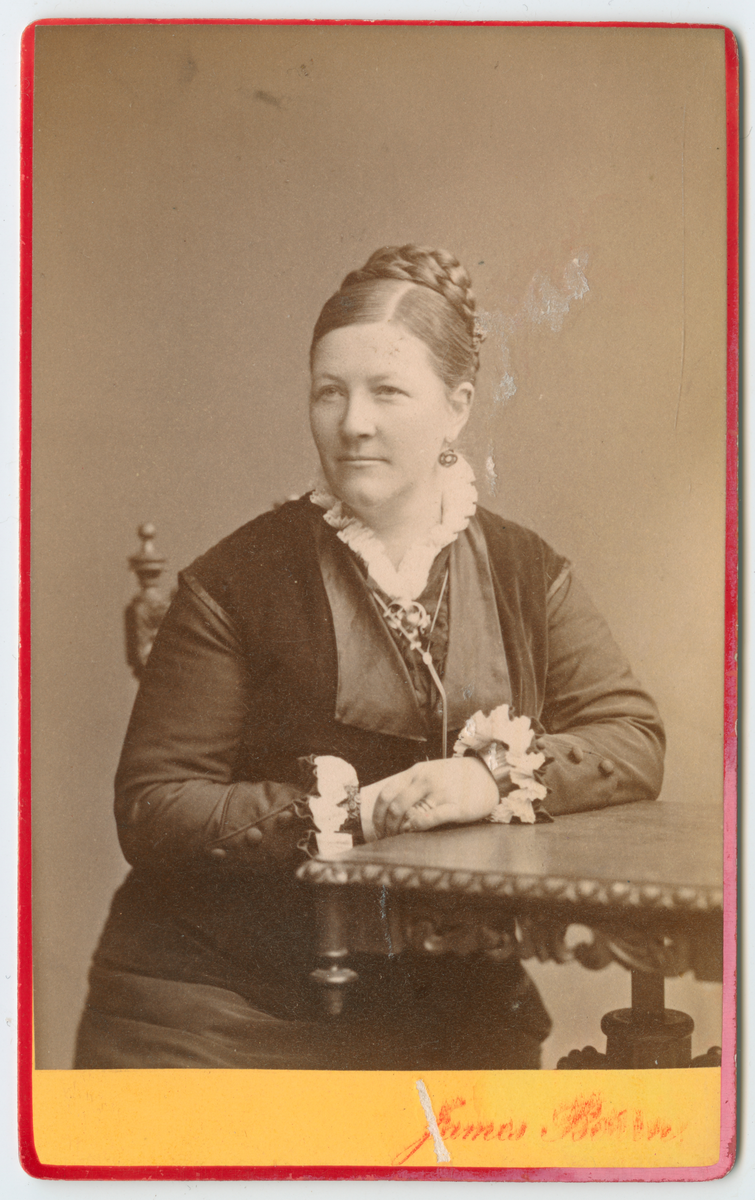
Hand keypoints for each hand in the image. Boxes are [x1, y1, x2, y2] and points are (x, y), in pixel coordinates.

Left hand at [371, 757, 498, 838]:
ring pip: (407, 812)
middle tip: (386, 838)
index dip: (377, 814)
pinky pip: (429, 819)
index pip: (386, 793)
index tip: (378, 828)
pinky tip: (415, 832)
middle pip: (393, 806)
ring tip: (398, 839)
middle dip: (386, 826)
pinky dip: (416, 828)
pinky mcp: (455, 807)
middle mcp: (425, 781)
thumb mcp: (431, 772)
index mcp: (416, 772)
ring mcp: (439, 793)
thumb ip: (412, 785)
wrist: (487, 773)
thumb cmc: (456, 776)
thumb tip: (391, 807)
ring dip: (398, 830)